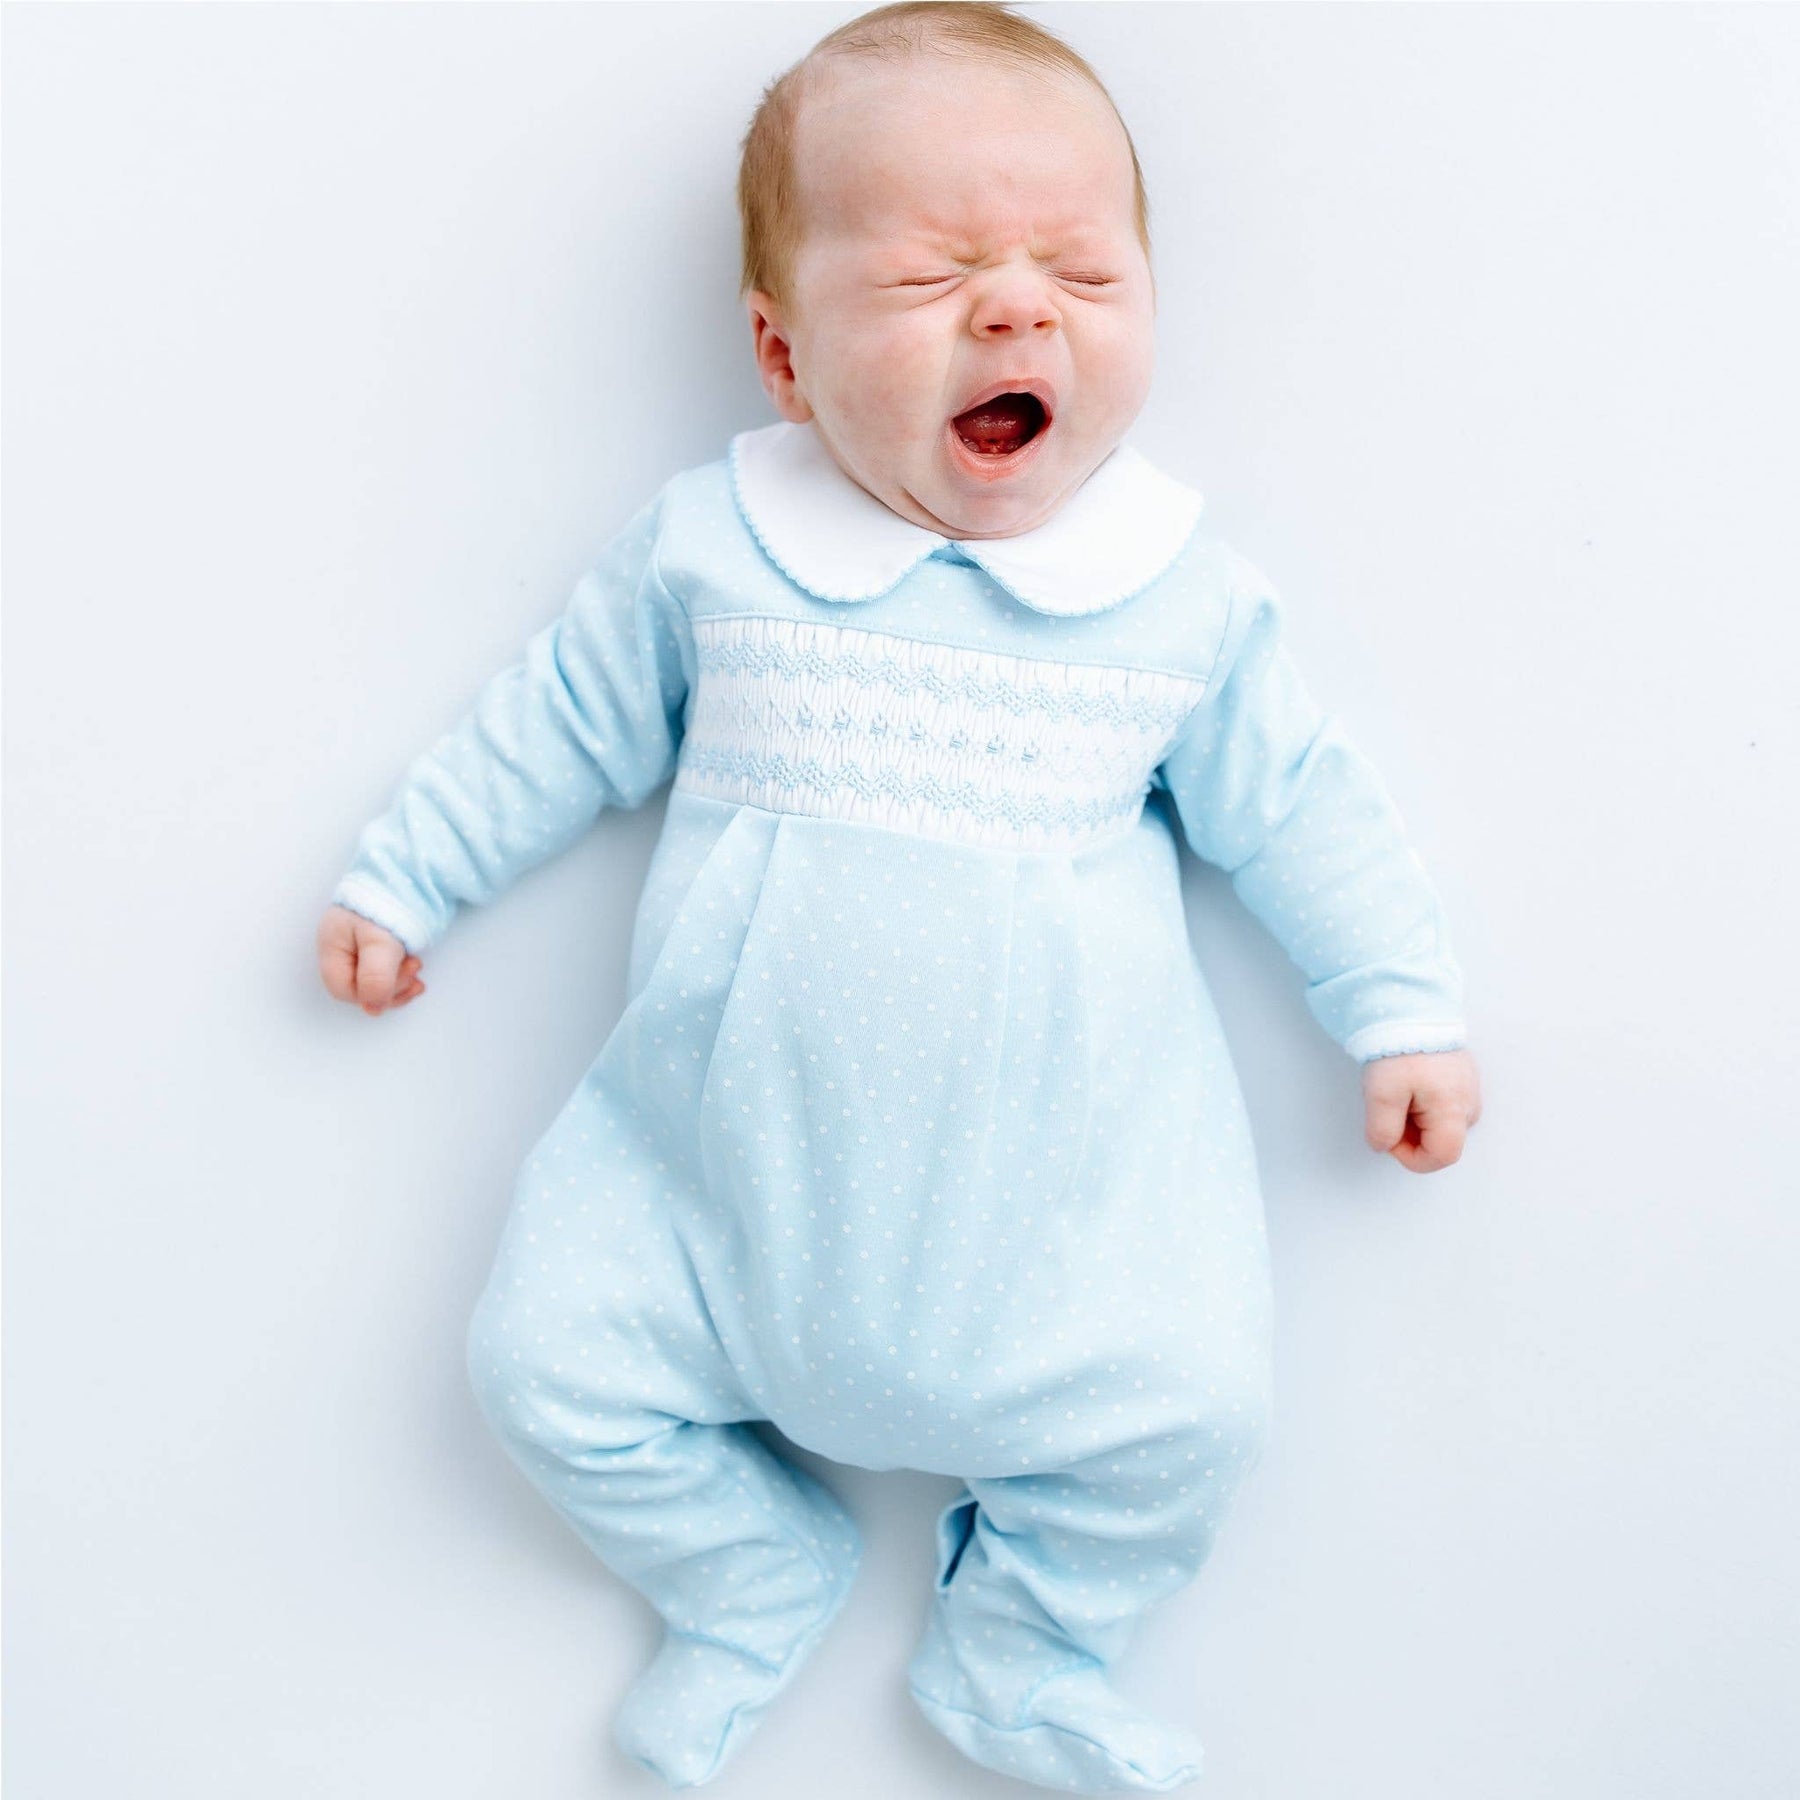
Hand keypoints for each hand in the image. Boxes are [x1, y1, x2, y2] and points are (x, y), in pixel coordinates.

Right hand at [317, 904, 425, 1015]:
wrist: (408, 867)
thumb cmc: (386, 901)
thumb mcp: (380, 942)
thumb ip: (375, 978)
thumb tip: (374, 1009)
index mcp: (332, 947)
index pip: (342, 989)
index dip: (369, 994)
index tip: (396, 982)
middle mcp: (343, 948)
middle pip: (360, 987)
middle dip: (389, 987)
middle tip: (414, 970)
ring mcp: (360, 945)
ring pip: (375, 980)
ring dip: (399, 982)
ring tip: (418, 966)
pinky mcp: (379, 941)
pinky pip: (387, 969)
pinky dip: (402, 974)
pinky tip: (416, 969)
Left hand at [1362, 1048, 1480, 1172]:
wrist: (1411, 1009)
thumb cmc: (1400, 1049)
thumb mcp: (1382, 1095)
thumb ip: (1383, 1130)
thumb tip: (1384, 1146)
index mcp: (1455, 1110)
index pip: (1442, 1157)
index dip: (1411, 1157)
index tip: (1389, 1136)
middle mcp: (1470, 1104)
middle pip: (1440, 1141)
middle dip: (1410, 1135)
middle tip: (1389, 1106)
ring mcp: (1469, 1091)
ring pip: (1439, 1125)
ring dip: (1413, 1118)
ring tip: (1398, 1090)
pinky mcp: (1462, 1079)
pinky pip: (1441, 1105)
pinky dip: (1420, 1103)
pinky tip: (1408, 1082)